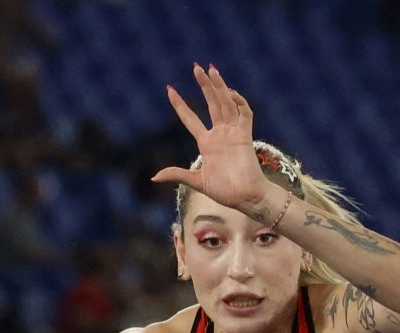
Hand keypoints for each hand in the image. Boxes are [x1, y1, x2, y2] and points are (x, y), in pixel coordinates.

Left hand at [152, 65, 271, 217]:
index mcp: (206, 143)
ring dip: (219, 86)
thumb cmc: (224, 192)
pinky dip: (239, 102)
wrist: (246, 198)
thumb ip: (177, 174)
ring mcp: (233, 133)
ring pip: (226, 103)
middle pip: (211, 103)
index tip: (170, 89)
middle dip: (204, 85)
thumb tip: (154, 177)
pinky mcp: (246, 136)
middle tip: (196, 67)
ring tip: (211, 70)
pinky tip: (230, 93)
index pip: (191, 118)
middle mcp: (220, 134)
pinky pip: (244, 113)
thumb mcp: (197, 181)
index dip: (180, 104)